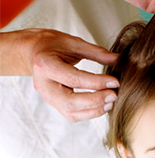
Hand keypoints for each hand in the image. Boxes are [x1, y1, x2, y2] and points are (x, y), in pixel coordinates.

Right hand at [0, 29, 118, 121]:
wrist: (33, 52)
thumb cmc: (51, 44)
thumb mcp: (73, 42)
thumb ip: (96, 52)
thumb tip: (118, 59)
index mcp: (45, 65)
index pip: (74, 79)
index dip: (97, 83)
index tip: (115, 82)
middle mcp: (44, 85)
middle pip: (71, 102)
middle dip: (96, 101)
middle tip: (114, 94)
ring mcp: (48, 97)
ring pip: (71, 113)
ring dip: (94, 110)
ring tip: (111, 102)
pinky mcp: (54, 103)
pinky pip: (72, 115)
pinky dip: (88, 113)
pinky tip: (102, 105)